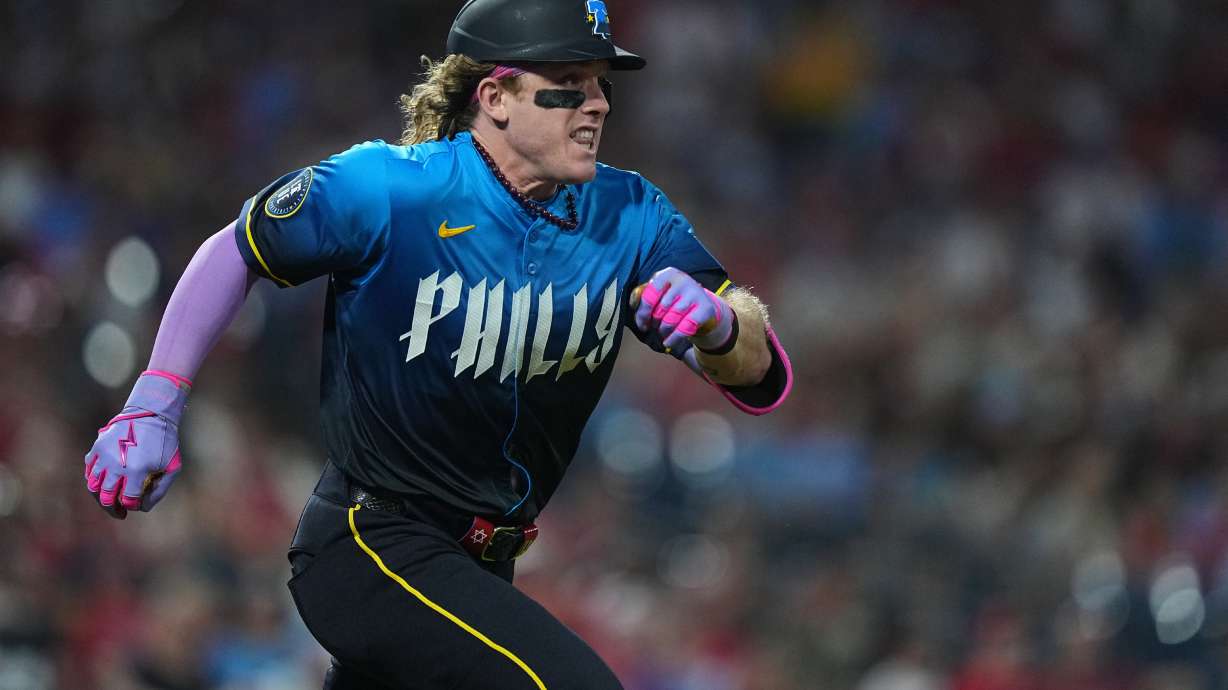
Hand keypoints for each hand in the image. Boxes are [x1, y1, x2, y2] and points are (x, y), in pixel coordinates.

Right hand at [84, 371, 189, 518]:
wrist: (152, 414)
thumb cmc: (165, 442)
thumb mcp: (172, 467)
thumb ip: (159, 490)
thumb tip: (142, 507)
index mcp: (136, 471)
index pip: (128, 500)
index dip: (131, 506)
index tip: (135, 505)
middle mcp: (117, 465)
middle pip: (106, 497)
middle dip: (113, 508)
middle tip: (119, 513)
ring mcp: (104, 456)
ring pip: (93, 486)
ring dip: (100, 496)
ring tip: (109, 500)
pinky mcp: (97, 447)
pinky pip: (88, 469)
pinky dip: (93, 479)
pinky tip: (102, 482)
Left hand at [631, 267, 732, 350]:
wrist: (702, 304)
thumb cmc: (674, 299)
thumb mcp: (660, 292)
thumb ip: (643, 296)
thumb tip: (633, 305)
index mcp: (667, 274)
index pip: (649, 295)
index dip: (642, 313)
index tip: (642, 325)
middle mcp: (682, 280)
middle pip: (660, 310)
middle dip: (654, 323)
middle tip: (655, 327)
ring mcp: (695, 294)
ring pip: (670, 321)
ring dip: (663, 331)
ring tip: (662, 332)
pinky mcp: (705, 309)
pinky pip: (684, 329)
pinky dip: (673, 339)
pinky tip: (668, 342)